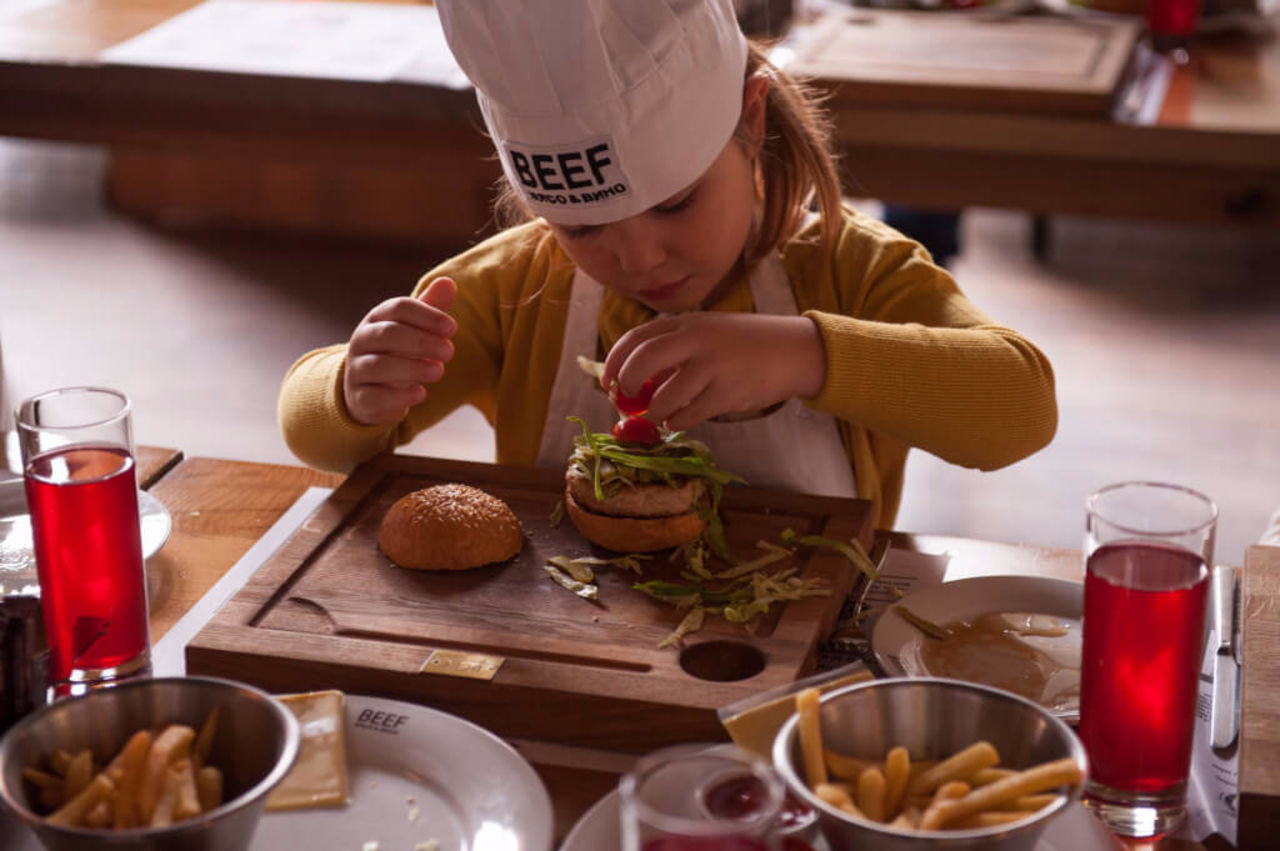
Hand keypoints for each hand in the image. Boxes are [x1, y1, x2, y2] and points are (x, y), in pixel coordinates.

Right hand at [342, 277, 457, 425]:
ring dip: (413, 368)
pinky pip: (374, 397)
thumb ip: (431, 307)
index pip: (398, 307)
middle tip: (450, 351)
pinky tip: (420, 394)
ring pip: (379, 365)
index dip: (427, 315)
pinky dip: (399, 397)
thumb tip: (448, 282)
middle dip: (422, 341)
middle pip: (388, 334)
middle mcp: (362, 341)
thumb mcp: (413, 329)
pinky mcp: (360, 399)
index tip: (452, 328)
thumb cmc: (397, 352)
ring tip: (439, 372)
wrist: (369, 390)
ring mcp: (357, 370)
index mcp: (377, 319)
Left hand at [601, 313, 825, 430]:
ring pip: (665, 396)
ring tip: (658, 415)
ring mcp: (713, 366)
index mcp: (688, 322)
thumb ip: (677, 345)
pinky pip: (690, 414)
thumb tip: (636, 376)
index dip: (615, 361)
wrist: (794, 351)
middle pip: (643, 361)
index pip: (636, 337)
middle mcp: (697, 339)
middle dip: (626, 384)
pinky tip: (679, 421)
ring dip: (654, 412)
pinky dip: (678, 421)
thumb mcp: (710, 331)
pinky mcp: (728, 392)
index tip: (608, 380)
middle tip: (626, 399)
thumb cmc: (747, 344)